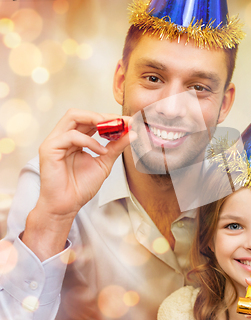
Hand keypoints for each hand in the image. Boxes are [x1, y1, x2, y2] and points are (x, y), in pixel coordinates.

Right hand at [23, 109, 132, 259]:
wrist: (67, 205)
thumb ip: (116, 146)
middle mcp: (63, 137)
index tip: (128, 121)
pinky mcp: (49, 148)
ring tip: (112, 130)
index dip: (109, 118)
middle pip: (80, 113)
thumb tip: (133, 133)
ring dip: (96, 120)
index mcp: (75, 139)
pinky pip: (70, 136)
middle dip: (103, 115)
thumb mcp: (104, 162)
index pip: (90, 120)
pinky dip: (89, 141)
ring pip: (73, 116)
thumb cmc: (81, 186)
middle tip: (121, 122)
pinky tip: (101, 151)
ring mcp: (54, 141)